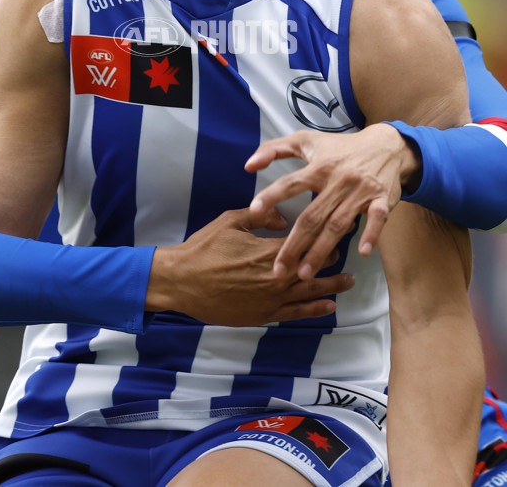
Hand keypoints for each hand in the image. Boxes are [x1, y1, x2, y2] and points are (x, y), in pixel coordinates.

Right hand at [147, 208, 354, 325]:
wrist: (181, 281)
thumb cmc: (204, 248)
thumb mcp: (231, 221)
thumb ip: (260, 216)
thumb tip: (282, 219)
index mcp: (269, 251)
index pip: (308, 242)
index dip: (325, 234)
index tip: (339, 226)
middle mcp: (276, 277)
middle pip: (314, 268)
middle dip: (333, 259)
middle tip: (349, 252)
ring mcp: (270, 299)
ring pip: (310, 293)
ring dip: (332, 287)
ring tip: (349, 282)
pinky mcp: (262, 315)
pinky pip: (295, 314)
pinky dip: (314, 310)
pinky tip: (328, 306)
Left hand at [245, 123, 420, 278]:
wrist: (385, 146)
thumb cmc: (339, 147)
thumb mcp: (306, 140)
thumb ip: (274, 149)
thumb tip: (248, 165)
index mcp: (318, 167)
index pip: (291, 183)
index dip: (272, 195)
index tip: (254, 211)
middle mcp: (338, 181)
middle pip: (312, 216)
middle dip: (294, 245)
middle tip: (278, 270)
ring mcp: (360, 192)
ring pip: (337, 225)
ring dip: (321, 250)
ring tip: (304, 274)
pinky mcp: (381, 200)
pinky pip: (377, 219)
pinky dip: (371, 234)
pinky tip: (361, 252)